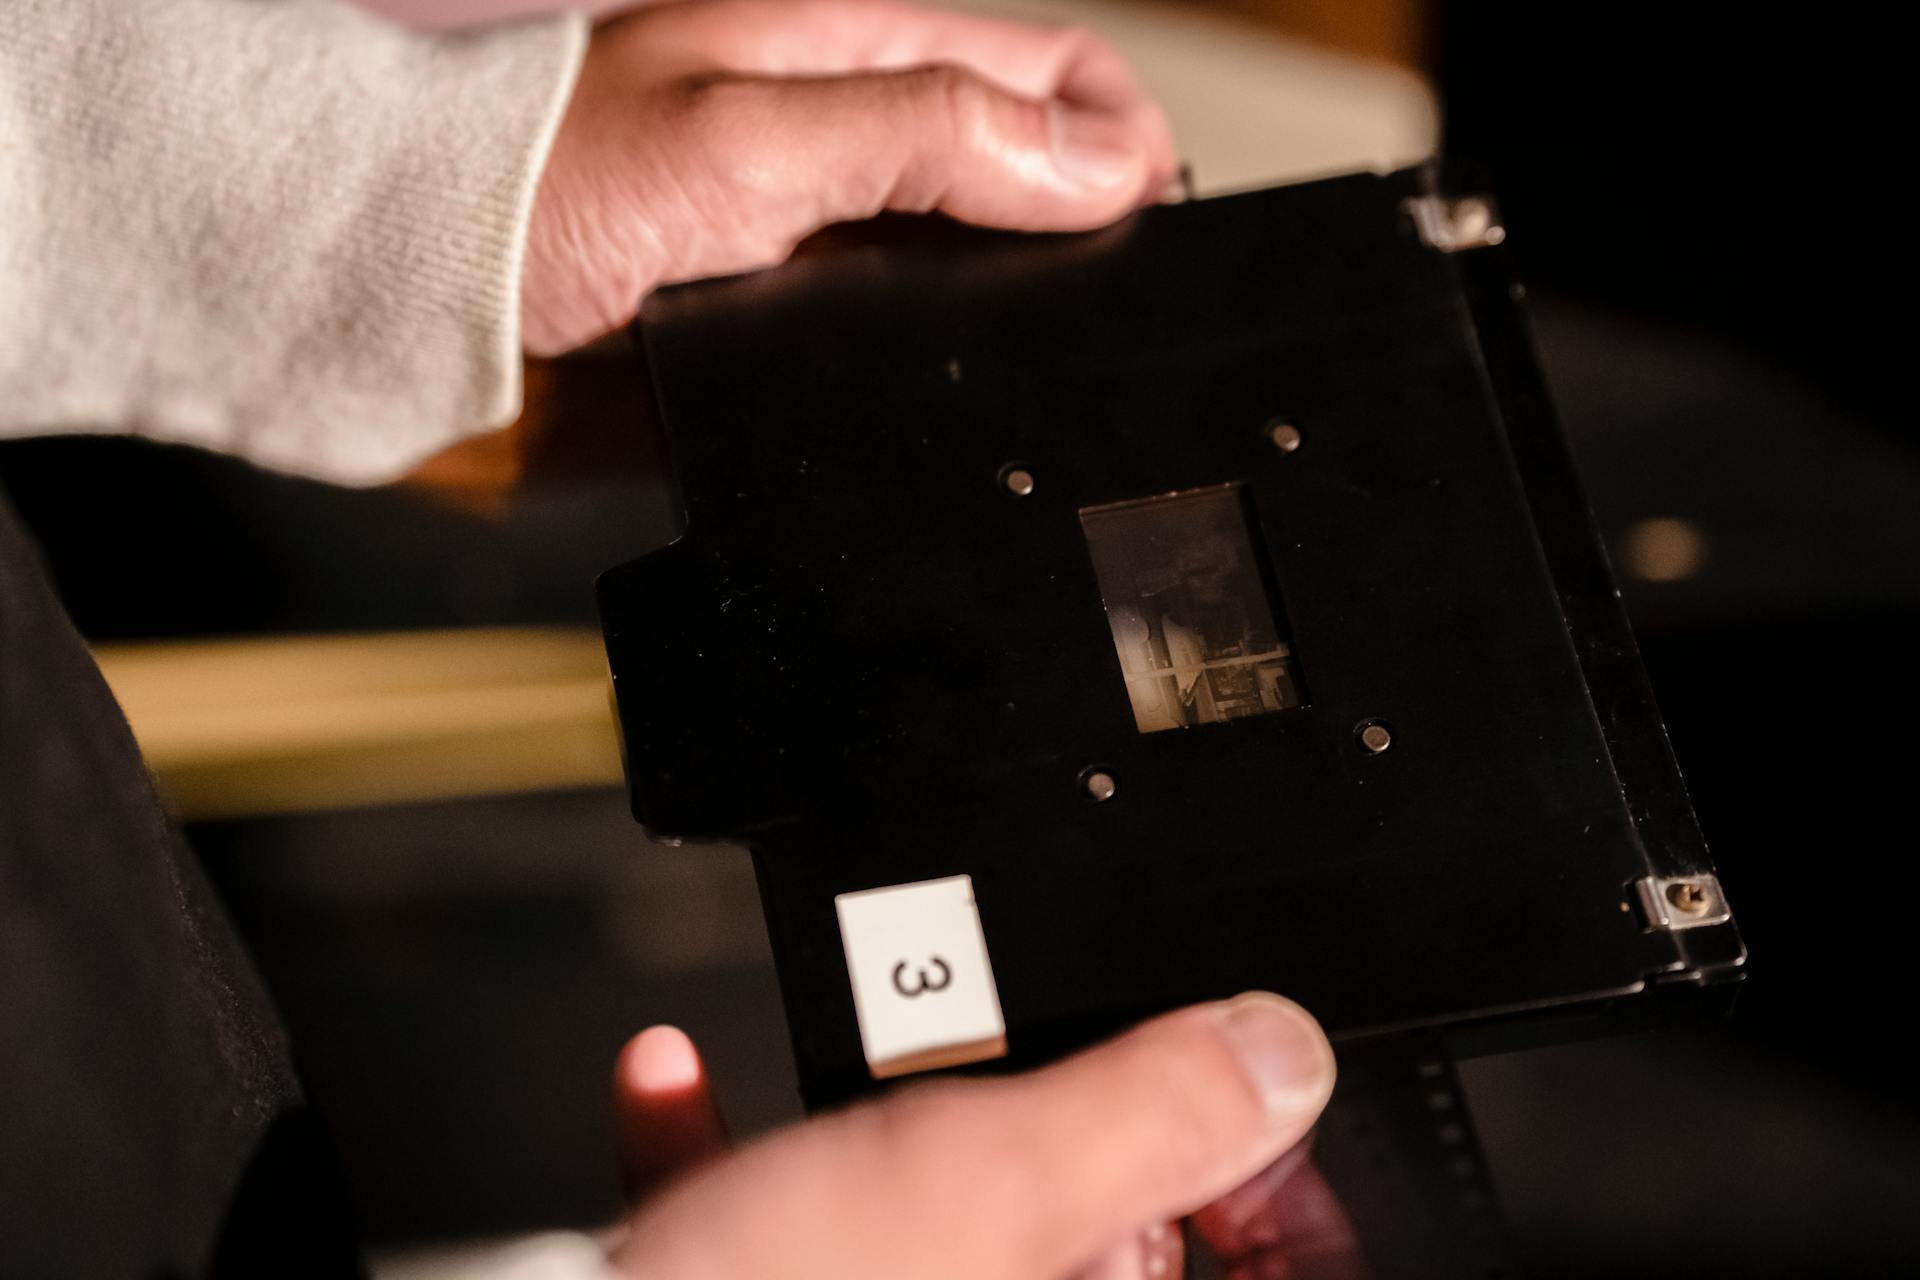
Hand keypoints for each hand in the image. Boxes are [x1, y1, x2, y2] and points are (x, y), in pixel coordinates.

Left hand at [521, 0, 1177, 353]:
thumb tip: (1099, 163)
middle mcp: (846, 140)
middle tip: (1123, 292)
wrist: (420, 297)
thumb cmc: (542, 188)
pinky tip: (955, 393)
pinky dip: (944, 368)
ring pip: (973, 269)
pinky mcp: (783, 324)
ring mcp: (817, 237)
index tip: (1155, 215)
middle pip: (1026, 172)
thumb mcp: (756, 141)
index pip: (1047, 73)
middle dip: (1091, 224)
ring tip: (1058, 350)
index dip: (1122, 136)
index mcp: (851, 53)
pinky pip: (898, 349)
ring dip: (1023, 306)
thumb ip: (929, 140)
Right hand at [604, 993, 1337, 1278]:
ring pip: (922, 1231)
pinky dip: (734, 1161)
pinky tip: (679, 1087)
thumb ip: (1150, 1109)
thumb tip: (1274, 1053)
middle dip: (1046, 1135)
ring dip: (878, 1128)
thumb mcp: (985, 1183)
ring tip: (851, 1057)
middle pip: (1087, 1241)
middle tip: (1008, 1063)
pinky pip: (774, 1235)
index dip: (1281, 1197)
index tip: (1245, 1105)